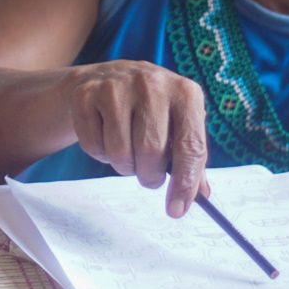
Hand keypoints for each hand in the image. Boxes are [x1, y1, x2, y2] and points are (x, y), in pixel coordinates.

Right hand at [66, 60, 210, 216]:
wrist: (107, 77)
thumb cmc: (151, 109)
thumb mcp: (178, 123)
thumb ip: (191, 157)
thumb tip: (202, 195)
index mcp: (184, 92)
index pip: (190, 145)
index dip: (185, 183)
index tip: (177, 210)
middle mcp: (151, 84)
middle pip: (151, 151)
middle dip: (149, 175)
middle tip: (148, 175)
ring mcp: (116, 86)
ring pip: (120, 152)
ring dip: (124, 166)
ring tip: (128, 152)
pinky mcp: (86, 94)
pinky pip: (94, 146)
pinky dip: (101, 155)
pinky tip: (106, 137)